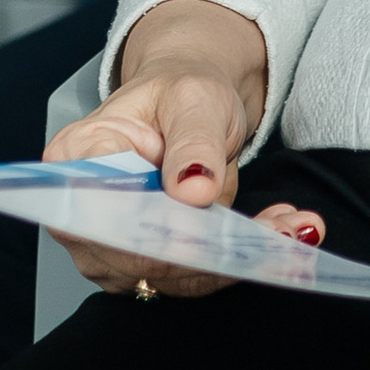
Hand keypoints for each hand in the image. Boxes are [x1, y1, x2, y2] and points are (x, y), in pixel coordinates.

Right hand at [38, 0, 321, 299]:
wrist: (190, 106)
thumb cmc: (178, 93)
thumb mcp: (194, 99)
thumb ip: (193, 142)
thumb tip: (193, 191)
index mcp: (74, 161)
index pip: (105, 212)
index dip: (154, 229)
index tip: (209, 224)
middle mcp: (83, 217)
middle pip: (141, 254)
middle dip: (216, 247)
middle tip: (279, 231)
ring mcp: (113, 249)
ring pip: (178, 273)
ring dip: (242, 256)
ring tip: (296, 227)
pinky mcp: (151, 266)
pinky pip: (200, 275)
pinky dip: (246, 257)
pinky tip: (287, 233)